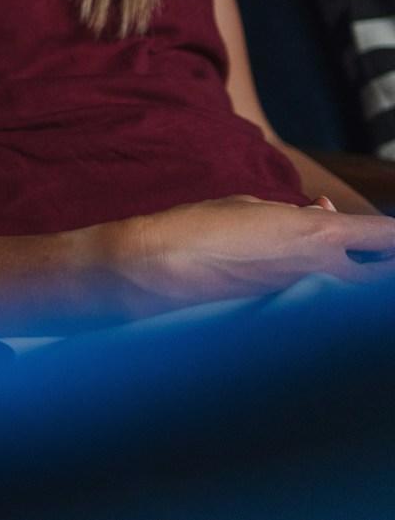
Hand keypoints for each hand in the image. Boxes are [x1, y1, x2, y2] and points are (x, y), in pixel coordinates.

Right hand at [105, 195, 394, 313]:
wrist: (157, 271)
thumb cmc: (198, 228)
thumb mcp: (253, 207)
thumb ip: (298, 214)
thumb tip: (323, 213)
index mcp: (319, 235)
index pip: (385, 236)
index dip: (390, 234)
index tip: (385, 232)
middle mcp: (323, 272)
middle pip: (384, 278)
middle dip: (382, 264)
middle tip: (370, 252)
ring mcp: (307, 302)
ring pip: (355, 297)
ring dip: (354, 280)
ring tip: (331, 262)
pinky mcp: (288, 321)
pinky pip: (323, 306)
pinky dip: (323, 292)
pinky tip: (300, 278)